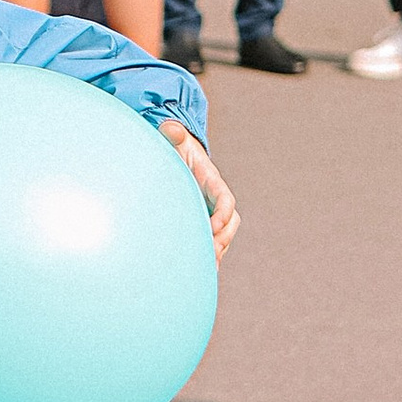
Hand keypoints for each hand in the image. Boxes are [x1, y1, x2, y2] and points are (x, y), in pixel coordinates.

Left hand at [160, 117, 239, 259]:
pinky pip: (211, 239)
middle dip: (223, 238)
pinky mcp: (201, 219)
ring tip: (209, 268)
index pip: (225, 198)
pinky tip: (201, 272)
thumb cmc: (173, 146)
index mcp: (211, 179)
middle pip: (230, 221)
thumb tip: (172, 129)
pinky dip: (209, 255)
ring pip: (223, 234)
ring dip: (218, 250)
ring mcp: (210, 210)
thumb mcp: (172, 138)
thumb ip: (172, 133)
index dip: (223, 213)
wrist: (174, 153)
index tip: (213, 227)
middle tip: (211, 253)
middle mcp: (214, 198)